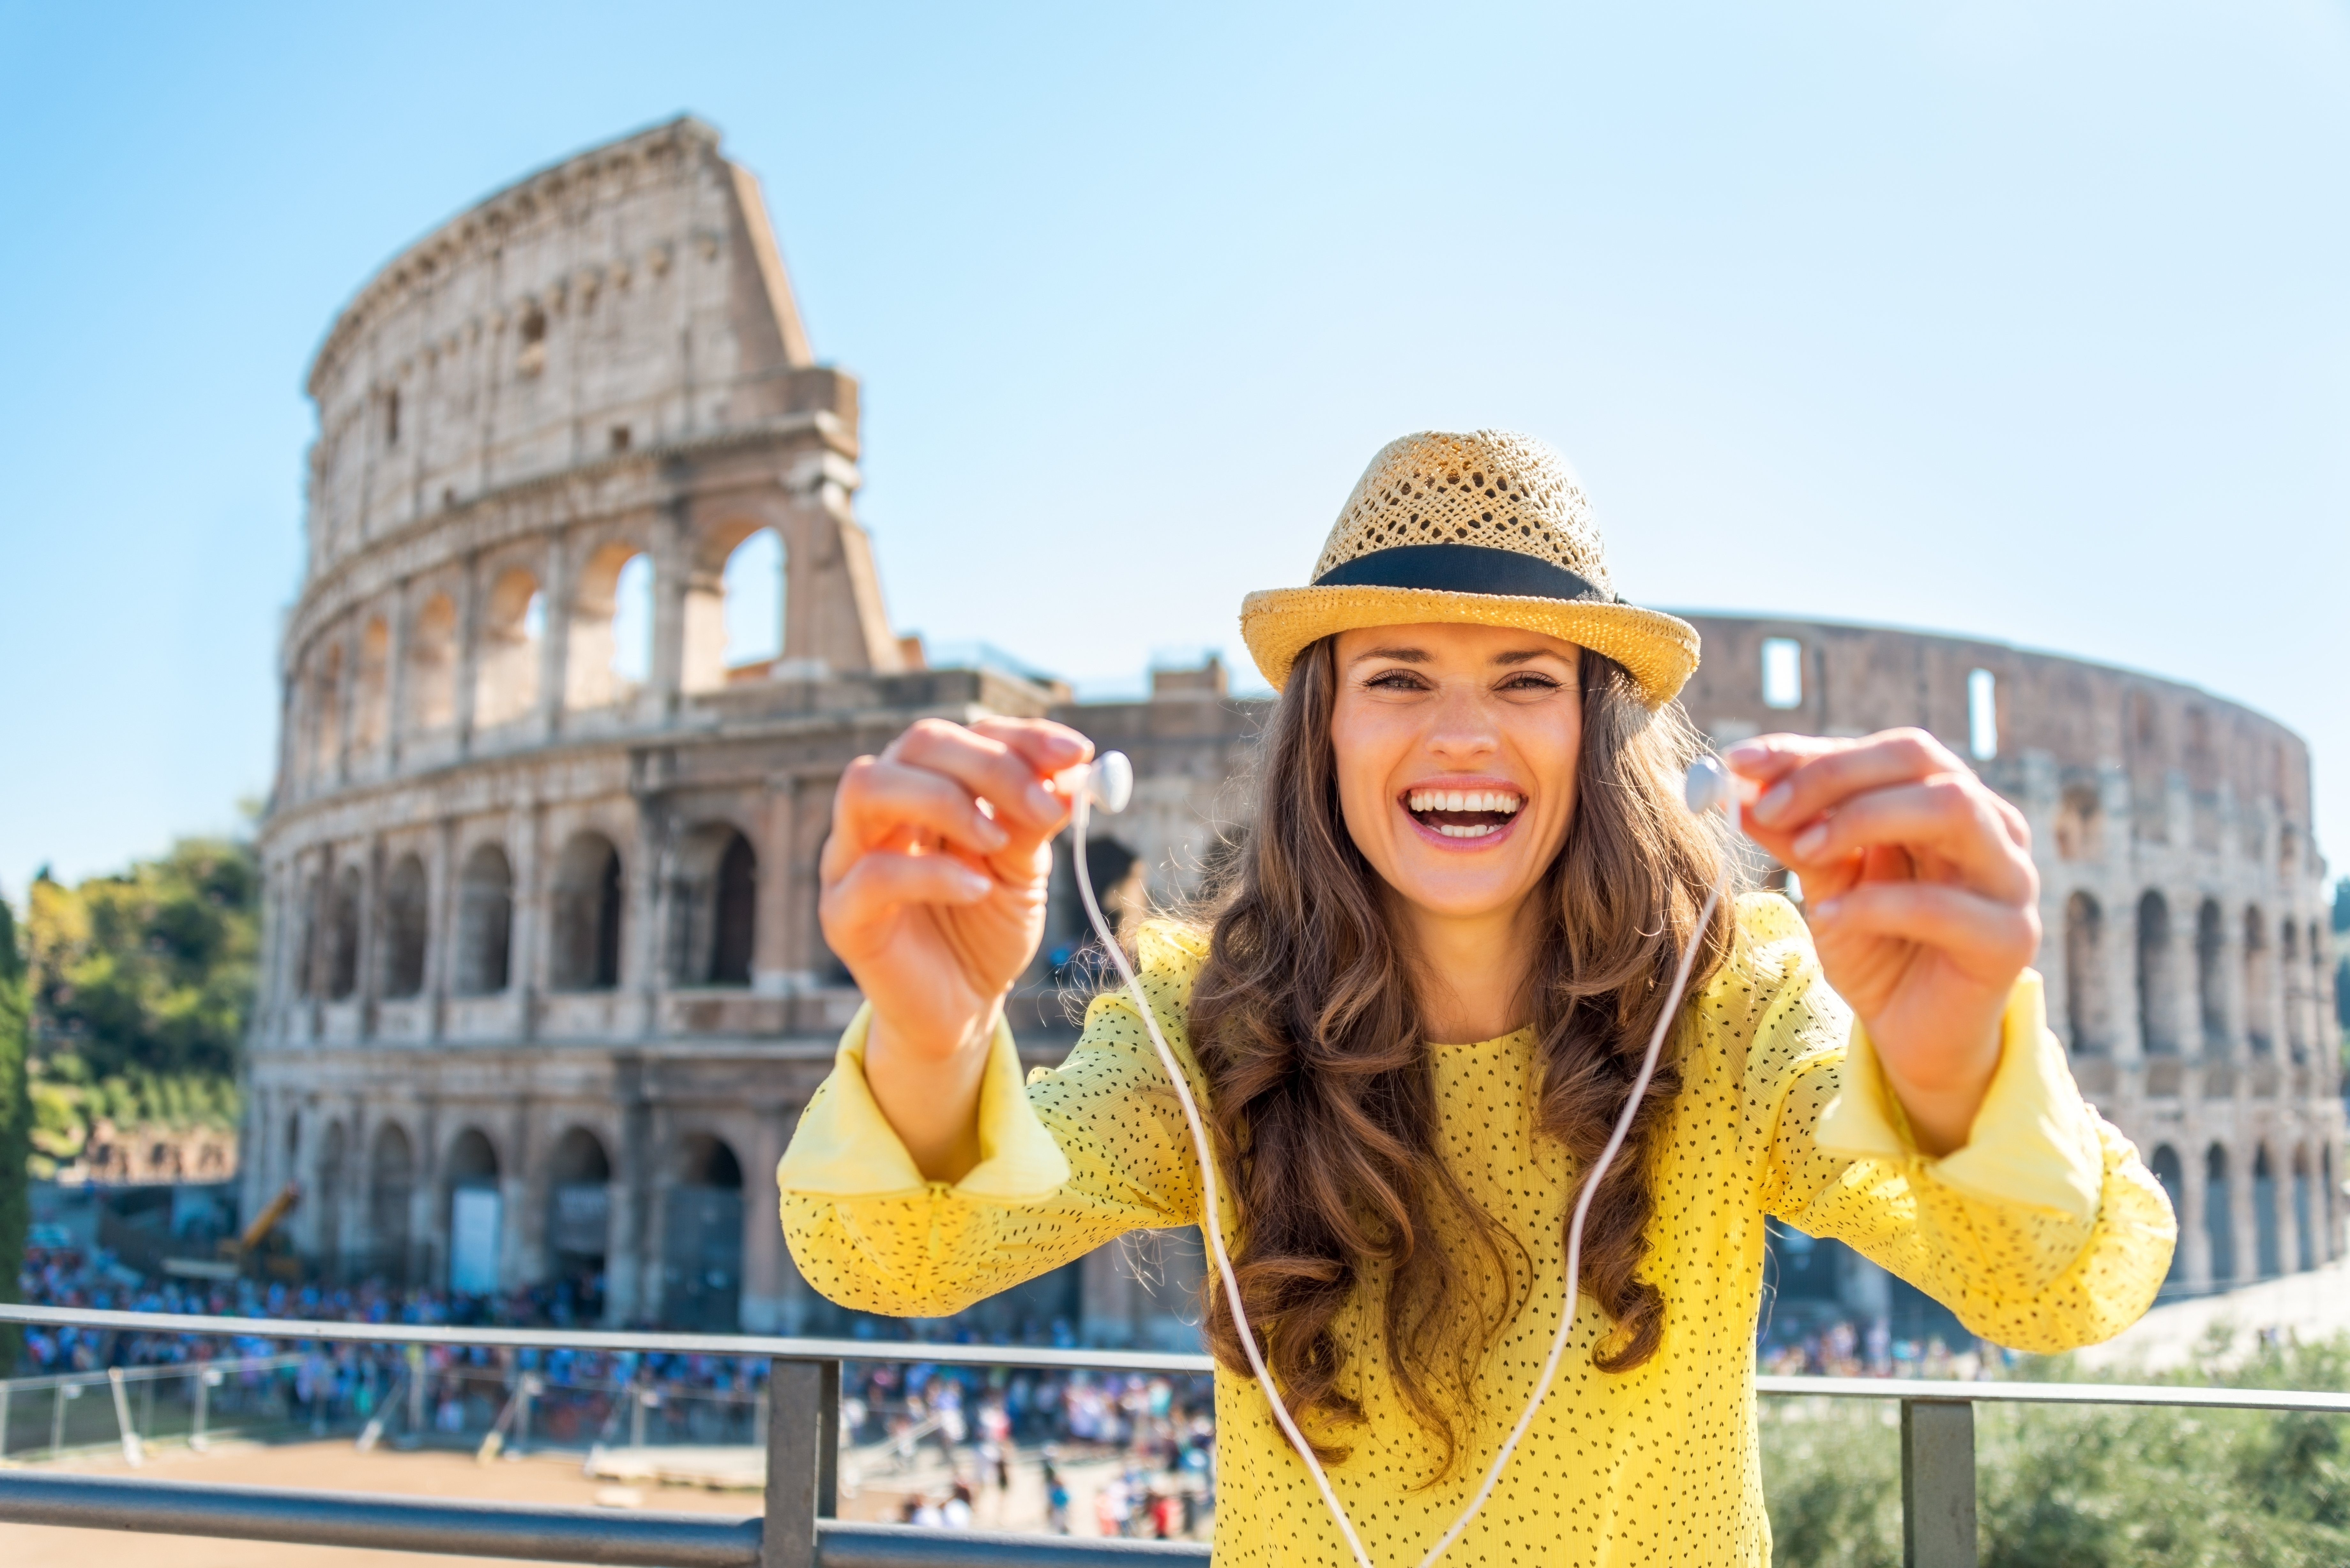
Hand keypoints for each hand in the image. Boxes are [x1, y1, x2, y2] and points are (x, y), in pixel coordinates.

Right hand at [818, 717, 1091, 1175]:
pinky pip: (872, 874)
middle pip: (916, 744)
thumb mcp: (1023, 868)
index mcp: (923, 788)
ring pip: (867, 785)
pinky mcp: (841, 915)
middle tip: (1047, 808)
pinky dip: (932, 873)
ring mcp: (848, 858)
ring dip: (944, 800)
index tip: (1075, 754)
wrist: (963, 1009)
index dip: (1018, 736)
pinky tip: (977, 889)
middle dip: (990, 765)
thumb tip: (1073, 770)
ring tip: (996, 839)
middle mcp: (879, 811)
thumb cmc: (987, 928)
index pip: (962, 734)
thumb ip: (1035, 818)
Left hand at [1724, 729, 2039, 1155]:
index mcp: (1949, 799)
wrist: (1911, 1034)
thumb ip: (1794, 834)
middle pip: (1921, 760)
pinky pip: (1943, 906)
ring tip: (1804, 850)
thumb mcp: (1825, 881)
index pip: (1887, 750)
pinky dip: (1875, 903)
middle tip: (1768, 808)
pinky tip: (1827, 915)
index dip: (1811, 750)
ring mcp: (2010, 880)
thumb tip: (1739, 789)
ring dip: (1863, 818)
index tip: (1740, 761)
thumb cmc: (1874, 944)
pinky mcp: (2009, 940)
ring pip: (1952, 809)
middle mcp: (1993, 826)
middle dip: (1834, 776)